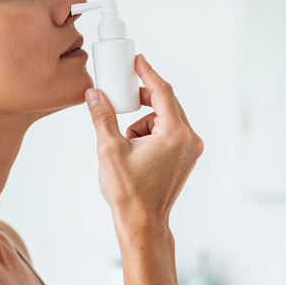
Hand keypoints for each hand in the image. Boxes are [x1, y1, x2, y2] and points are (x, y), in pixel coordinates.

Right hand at [86, 54, 203, 232]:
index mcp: (175, 135)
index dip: (148, 73)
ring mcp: (190, 150)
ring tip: (127, 144)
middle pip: (166, 104)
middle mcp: (189, 140)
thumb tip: (95, 94)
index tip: (137, 61)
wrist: (142, 223)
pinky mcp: (186, 158)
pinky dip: (152, 134)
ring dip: (144, 123)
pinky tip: (136, 151)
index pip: (163, 92)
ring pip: (165, 119)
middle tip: (122, 97)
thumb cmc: (129, 193)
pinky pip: (169, 133)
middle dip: (142, 100)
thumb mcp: (109, 150)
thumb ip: (103, 117)